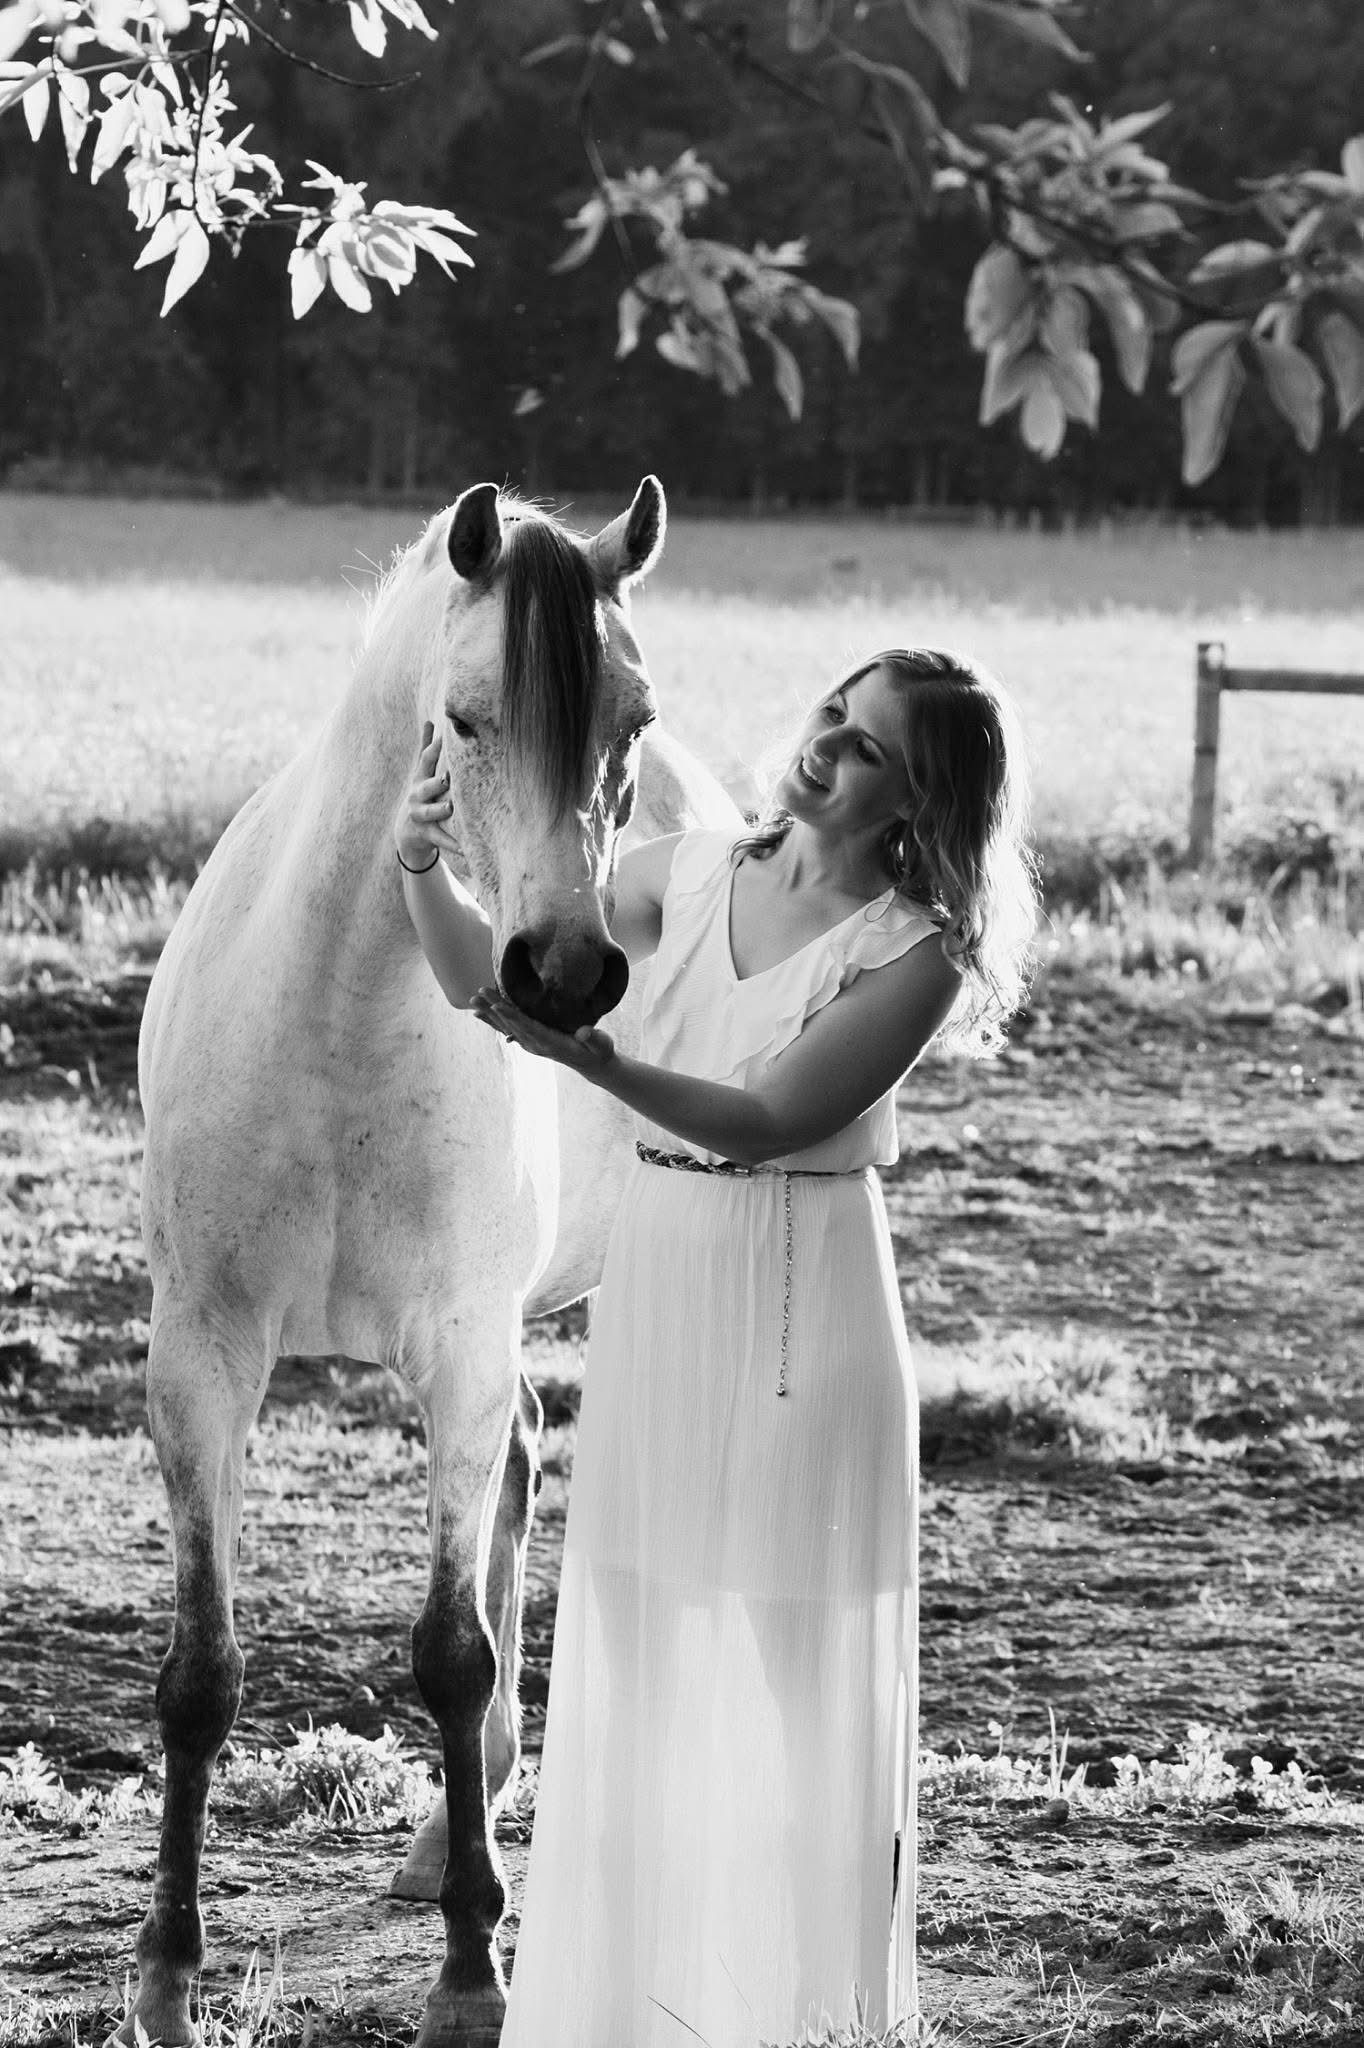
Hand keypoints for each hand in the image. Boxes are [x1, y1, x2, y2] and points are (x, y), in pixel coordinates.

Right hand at [394, 721, 459, 870]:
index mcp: (420, 778)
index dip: (434, 747)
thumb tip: (430, 721)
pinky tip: (465, 848)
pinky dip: (453, 844)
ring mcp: (420, 816)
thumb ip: (426, 748)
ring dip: (440, 810)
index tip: (445, 735)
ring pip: (430, 813)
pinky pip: (440, 839)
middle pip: (426, 786)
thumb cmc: (421, 796)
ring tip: (450, 808)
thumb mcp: (421, 773)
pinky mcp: (426, 834)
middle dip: (435, 782)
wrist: (406, 832)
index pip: (426, 760)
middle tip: (447, 777)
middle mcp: (417, 796)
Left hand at [471, 987, 616, 1074]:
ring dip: (490, 1013)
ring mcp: (531, 1043)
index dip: (512, 1016)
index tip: (497, 1005)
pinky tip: (482, 1012)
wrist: (592, 1064)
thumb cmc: (599, 1051)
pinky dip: (494, 1020)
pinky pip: (509, 1028)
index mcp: (551, 1043)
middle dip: (495, 1008)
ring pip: (507, 1026)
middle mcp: (536, 1044)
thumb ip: (593, 1038)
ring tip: (473, 1001)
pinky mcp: (530, 1040)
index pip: (528, 1027)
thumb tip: (584, 1032)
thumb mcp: (601, 1045)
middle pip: (512, 1024)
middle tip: (479, 994)